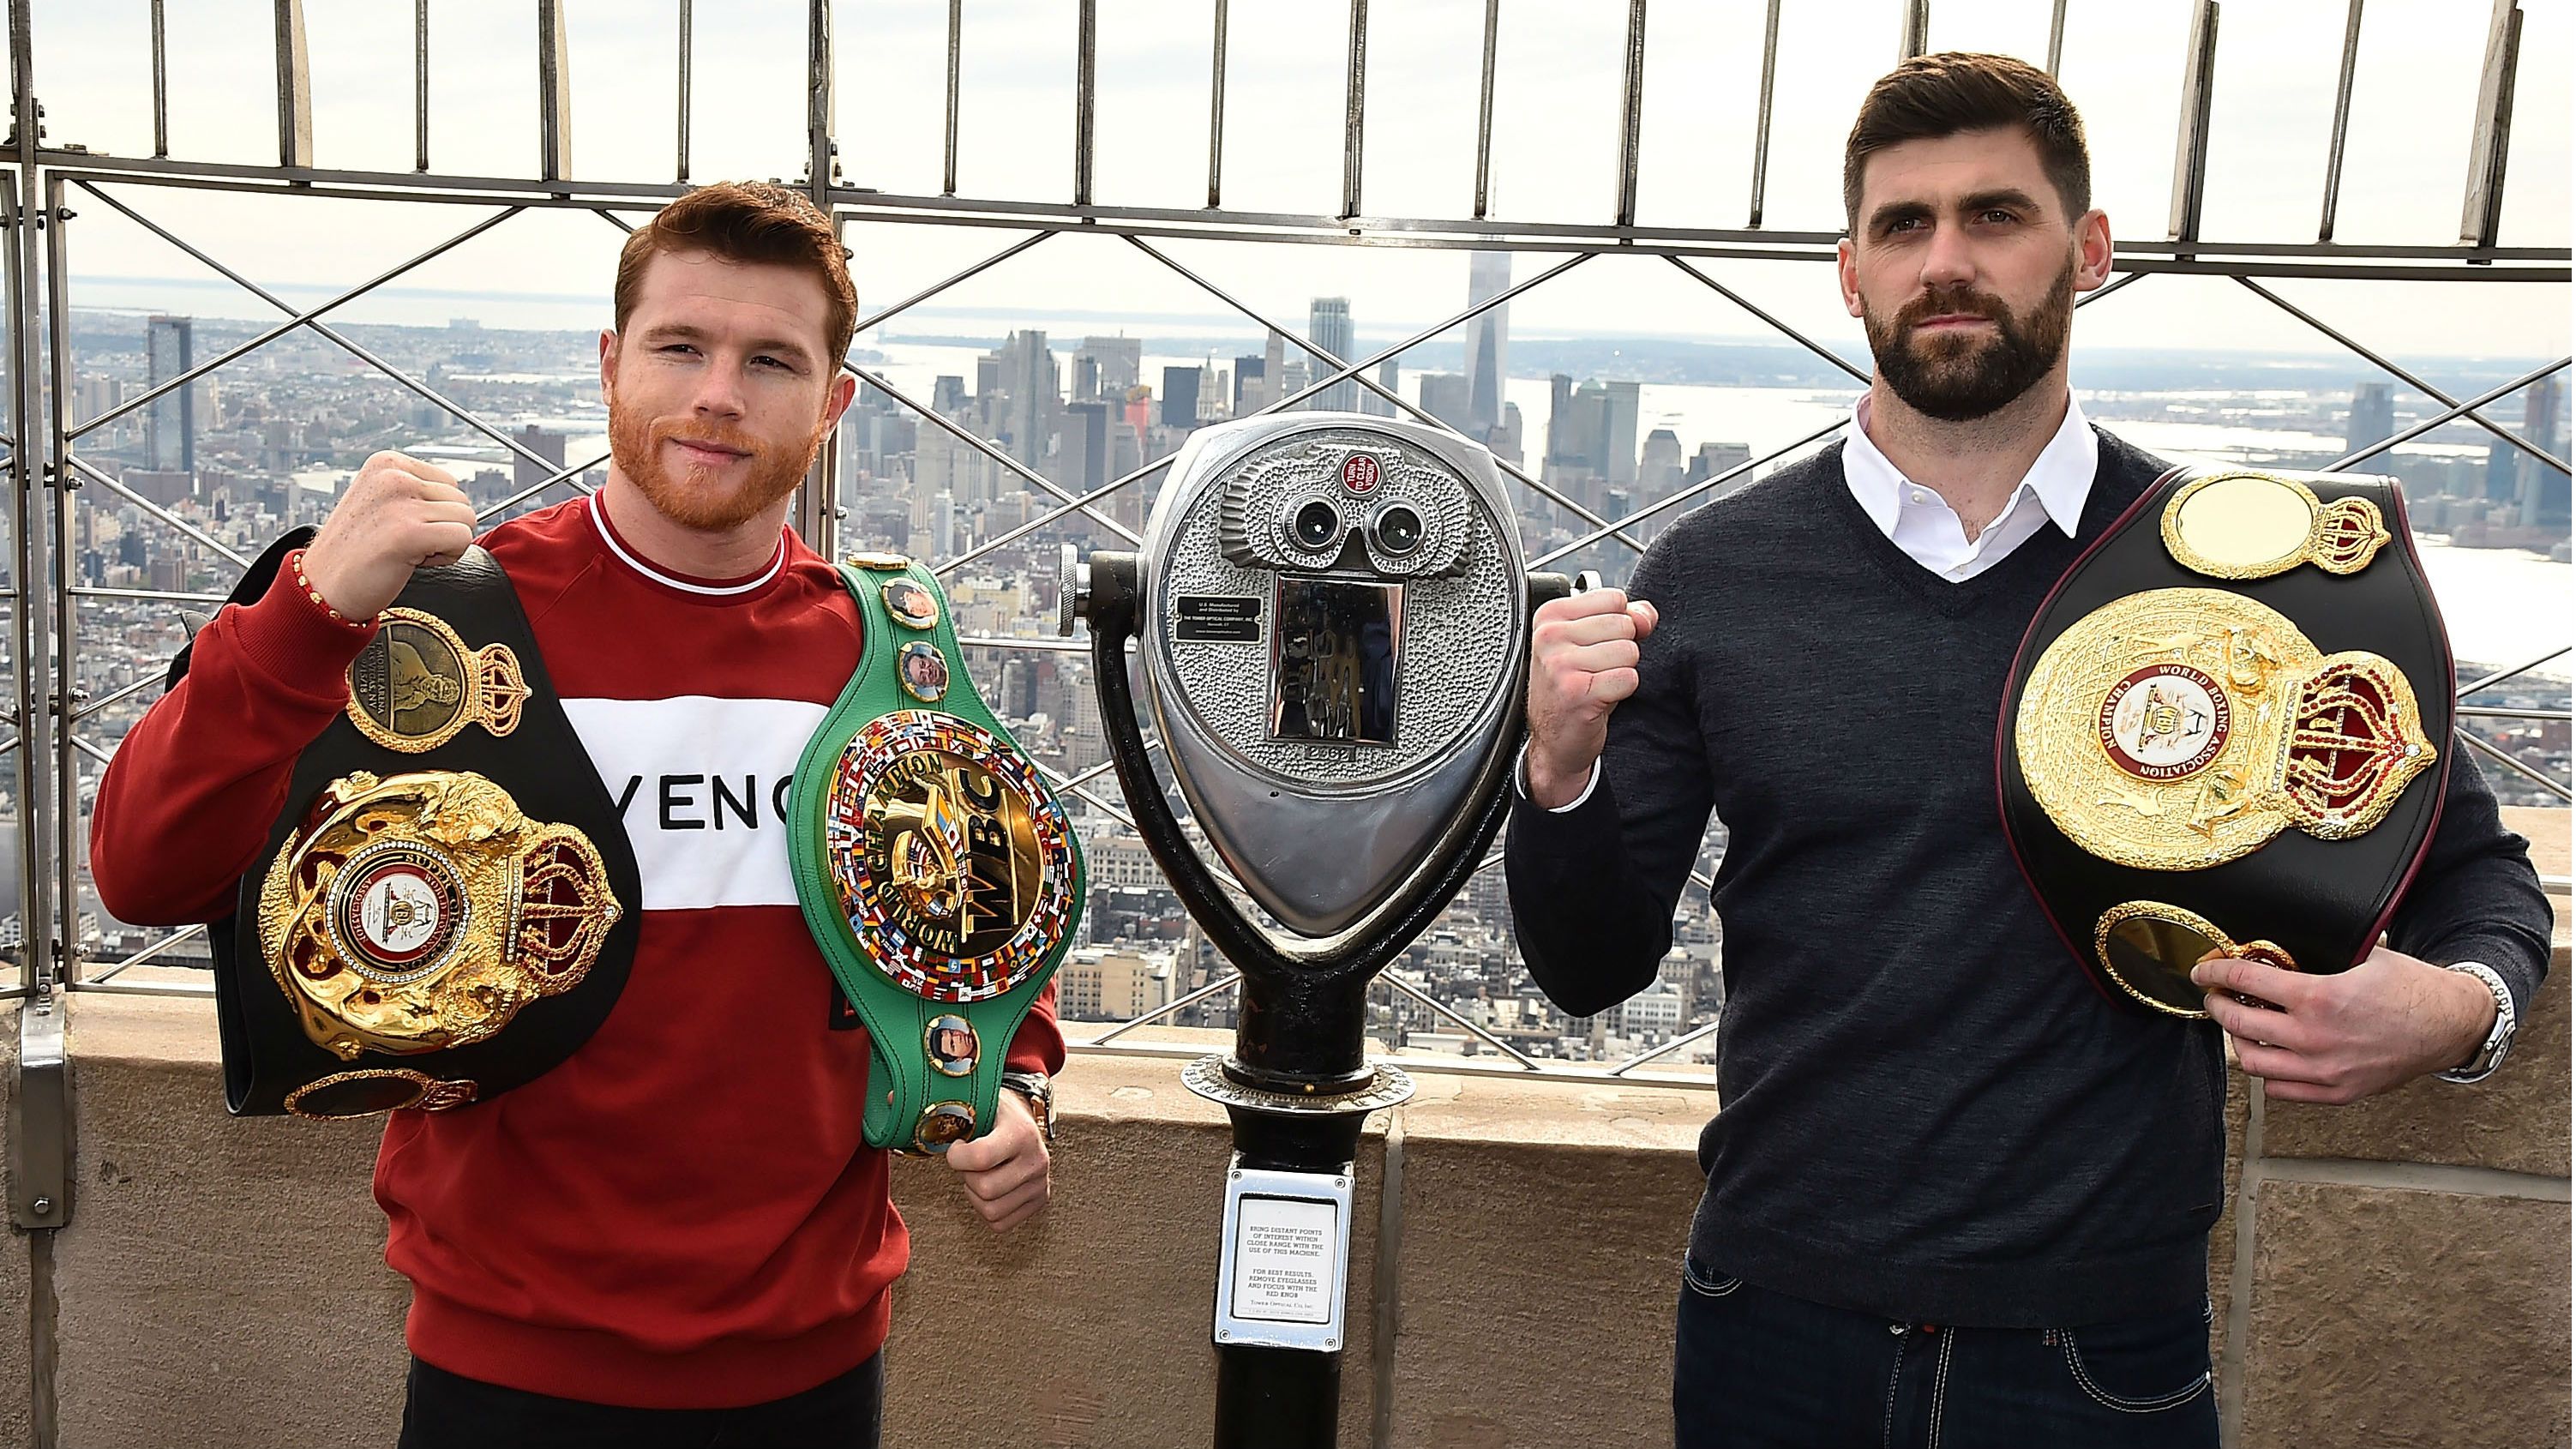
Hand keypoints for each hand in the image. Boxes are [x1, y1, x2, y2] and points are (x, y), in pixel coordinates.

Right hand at [298, 450, 478, 619]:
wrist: (323, 587)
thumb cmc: (355, 551)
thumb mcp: (380, 500)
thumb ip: (414, 490)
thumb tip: (458, 496)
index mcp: (387, 462)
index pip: (449, 483)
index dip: (434, 512)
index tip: (402, 525)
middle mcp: (394, 476)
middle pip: (461, 500)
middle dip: (441, 527)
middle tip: (404, 541)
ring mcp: (400, 502)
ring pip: (466, 519)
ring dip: (444, 543)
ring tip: (408, 550)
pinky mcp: (409, 531)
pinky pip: (462, 539)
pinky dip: (447, 557)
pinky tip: (415, 561)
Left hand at [944, 1087, 1050, 1230]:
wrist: (1023, 1116)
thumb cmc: (993, 1111)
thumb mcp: (977, 1102)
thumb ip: (947, 1108)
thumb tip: (906, 1110)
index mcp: (1021, 1132)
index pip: (980, 1158)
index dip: (957, 1156)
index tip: (957, 1146)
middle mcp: (1036, 1160)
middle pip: (986, 1190)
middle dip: (967, 1177)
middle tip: (968, 1163)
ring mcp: (1040, 1183)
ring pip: (992, 1211)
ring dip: (976, 1195)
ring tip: (979, 1175)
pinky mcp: (1039, 1199)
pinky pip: (1001, 1223)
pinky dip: (987, 1210)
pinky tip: (989, 1188)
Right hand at [1525, 588, 1657, 808]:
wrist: (1554, 739)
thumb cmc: (1572, 687)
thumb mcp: (1591, 642)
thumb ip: (1623, 617)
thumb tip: (1645, 615)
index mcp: (1550, 616)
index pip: (1614, 598)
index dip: (1619, 623)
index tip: (1597, 645)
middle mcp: (1550, 636)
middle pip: (1624, 624)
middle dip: (1620, 650)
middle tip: (1596, 670)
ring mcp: (1561, 664)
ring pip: (1629, 651)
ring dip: (1621, 671)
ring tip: (1597, 684)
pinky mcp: (1577, 691)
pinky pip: (1629, 678)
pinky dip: (1622, 691)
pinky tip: (1600, 698)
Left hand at [2191, 946, 2497, 1103]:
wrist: (2451, 1024)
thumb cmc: (2409, 986)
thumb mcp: (2361, 956)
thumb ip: (2315, 955)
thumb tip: (2271, 947)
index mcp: (2318, 997)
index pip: (2244, 981)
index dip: (2216, 972)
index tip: (2204, 971)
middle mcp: (2315, 1038)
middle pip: (2238, 1024)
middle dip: (2219, 1006)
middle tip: (2217, 996)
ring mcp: (2325, 1071)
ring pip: (2253, 1062)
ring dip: (2240, 1041)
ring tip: (2242, 1024)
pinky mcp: (2337, 1092)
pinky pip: (2281, 1090)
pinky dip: (2268, 1072)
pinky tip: (2271, 1053)